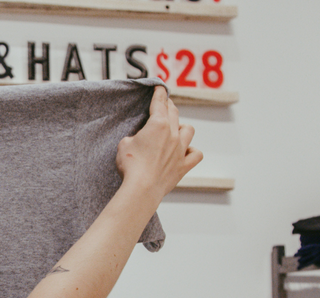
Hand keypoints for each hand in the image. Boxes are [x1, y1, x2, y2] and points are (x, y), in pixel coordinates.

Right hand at [116, 87, 202, 203]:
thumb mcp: (124, 144)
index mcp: (158, 125)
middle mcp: (173, 134)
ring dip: (182, 127)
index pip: (160, 103)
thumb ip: (134, 137)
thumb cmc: (131, 166)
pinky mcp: (183, 165)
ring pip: (189, 130)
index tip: (160, 87)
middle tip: (165, 103)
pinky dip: (192, 151)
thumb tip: (139, 140)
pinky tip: (186, 151)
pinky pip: (195, 154)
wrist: (142, 188)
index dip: (159, 93)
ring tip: (176, 129)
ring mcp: (181, 150)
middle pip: (175, 113)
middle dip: (169, 106)